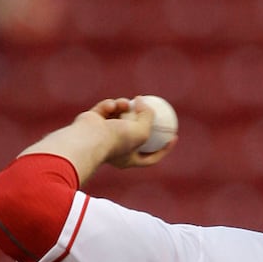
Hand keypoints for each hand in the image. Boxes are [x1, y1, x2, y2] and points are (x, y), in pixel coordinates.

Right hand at [19, 97, 177, 184]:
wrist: (88, 138)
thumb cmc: (116, 140)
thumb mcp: (142, 132)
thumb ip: (148, 117)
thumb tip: (143, 102)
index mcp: (128, 159)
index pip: (150, 156)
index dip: (164, 149)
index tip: (174, 136)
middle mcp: (115, 148)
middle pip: (134, 133)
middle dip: (141, 120)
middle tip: (149, 108)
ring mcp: (102, 134)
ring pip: (119, 116)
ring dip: (124, 107)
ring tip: (125, 103)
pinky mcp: (92, 121)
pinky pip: (106, 109)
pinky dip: (110, 105)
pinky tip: (112, 105)